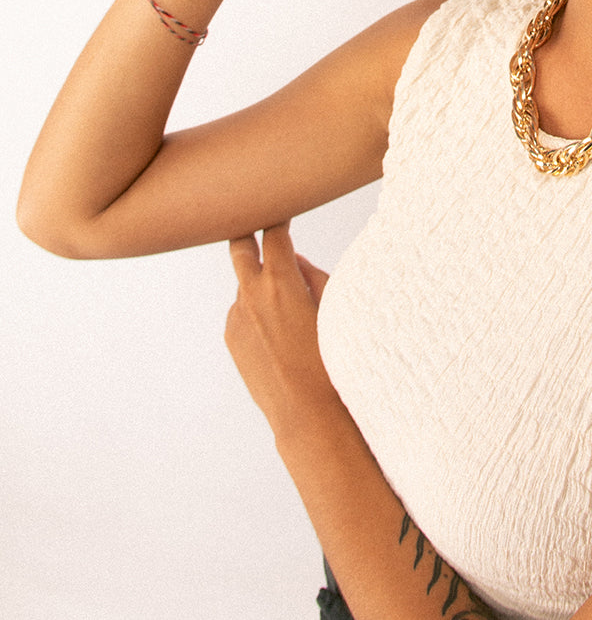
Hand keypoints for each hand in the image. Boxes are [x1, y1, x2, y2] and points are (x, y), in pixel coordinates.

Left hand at [225, 223, 342, 438]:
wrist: (306, 409)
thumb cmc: (330, 355)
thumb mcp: (332, 305)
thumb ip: (311, 274)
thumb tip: (294, 259)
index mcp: (280, 280)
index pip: (272, 234)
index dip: (278, 219)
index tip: (282, 211)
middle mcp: (251, 293)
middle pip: (239, 247)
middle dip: (248, 234)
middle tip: (257, 228)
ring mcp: (236, 317)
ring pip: (245, 286)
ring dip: (260, 284)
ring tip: (287, 308)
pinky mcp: (231, 338)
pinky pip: (242, 312)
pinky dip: (256, 312)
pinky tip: (279, 335)